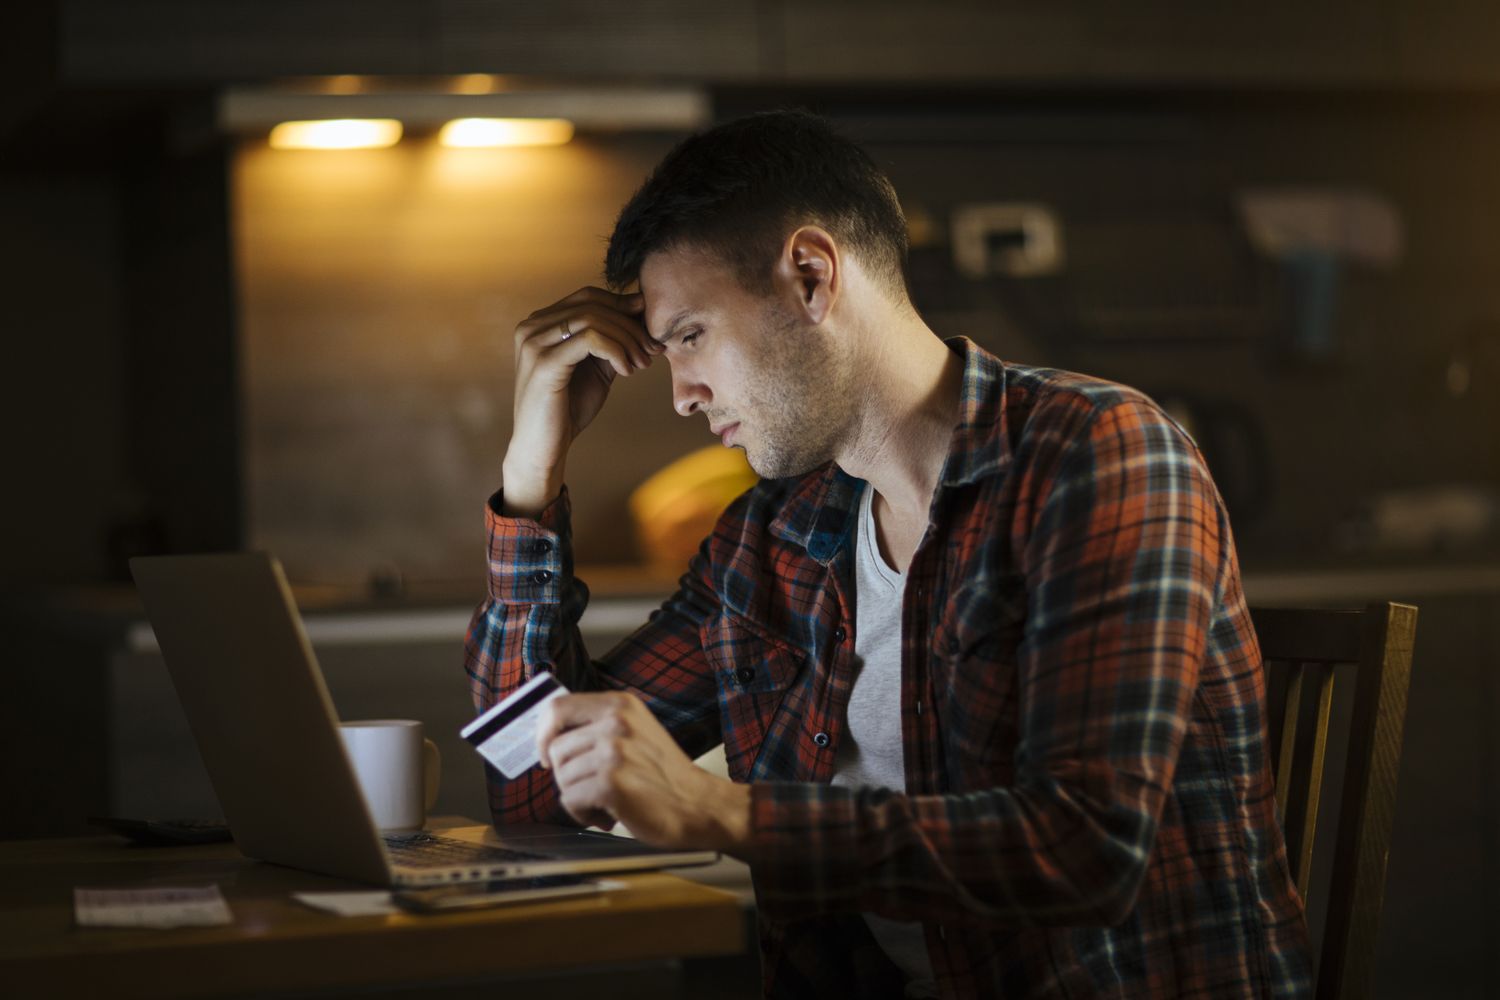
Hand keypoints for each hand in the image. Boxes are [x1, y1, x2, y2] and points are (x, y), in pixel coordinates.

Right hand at [502, 287, 662, 516]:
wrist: (543, 449)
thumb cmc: (568, 410)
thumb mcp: (595, 367)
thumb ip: (611, 340)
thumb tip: (640, 309)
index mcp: (541, 324)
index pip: (588, 296)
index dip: (622, 306)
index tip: (649, 328)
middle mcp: (532, 327)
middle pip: (592, 304)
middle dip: (630, 325)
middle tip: (652, 350)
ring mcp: (534, 343)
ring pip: (593, 319)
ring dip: (627, 340)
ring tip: (641, 364)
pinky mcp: (543, 362)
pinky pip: (590, 339)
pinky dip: (616, 352)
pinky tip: (627, 372)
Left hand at [536, 691, 751, 853]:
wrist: (699, 806)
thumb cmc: (664, 776)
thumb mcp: (634, 731)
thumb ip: (597, 725)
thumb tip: (548, 736)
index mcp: (620, 705)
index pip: (557, 708)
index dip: (544, 734)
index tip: (548, 755)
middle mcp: (617, 722)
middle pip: (555, 749)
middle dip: (568, 775)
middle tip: (598, 786)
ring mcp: (614, 751)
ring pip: (561, 777)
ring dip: (579, 797)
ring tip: (609, 800)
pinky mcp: (611, 783)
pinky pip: (570, 800)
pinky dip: (584, 814)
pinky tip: (610, 814)